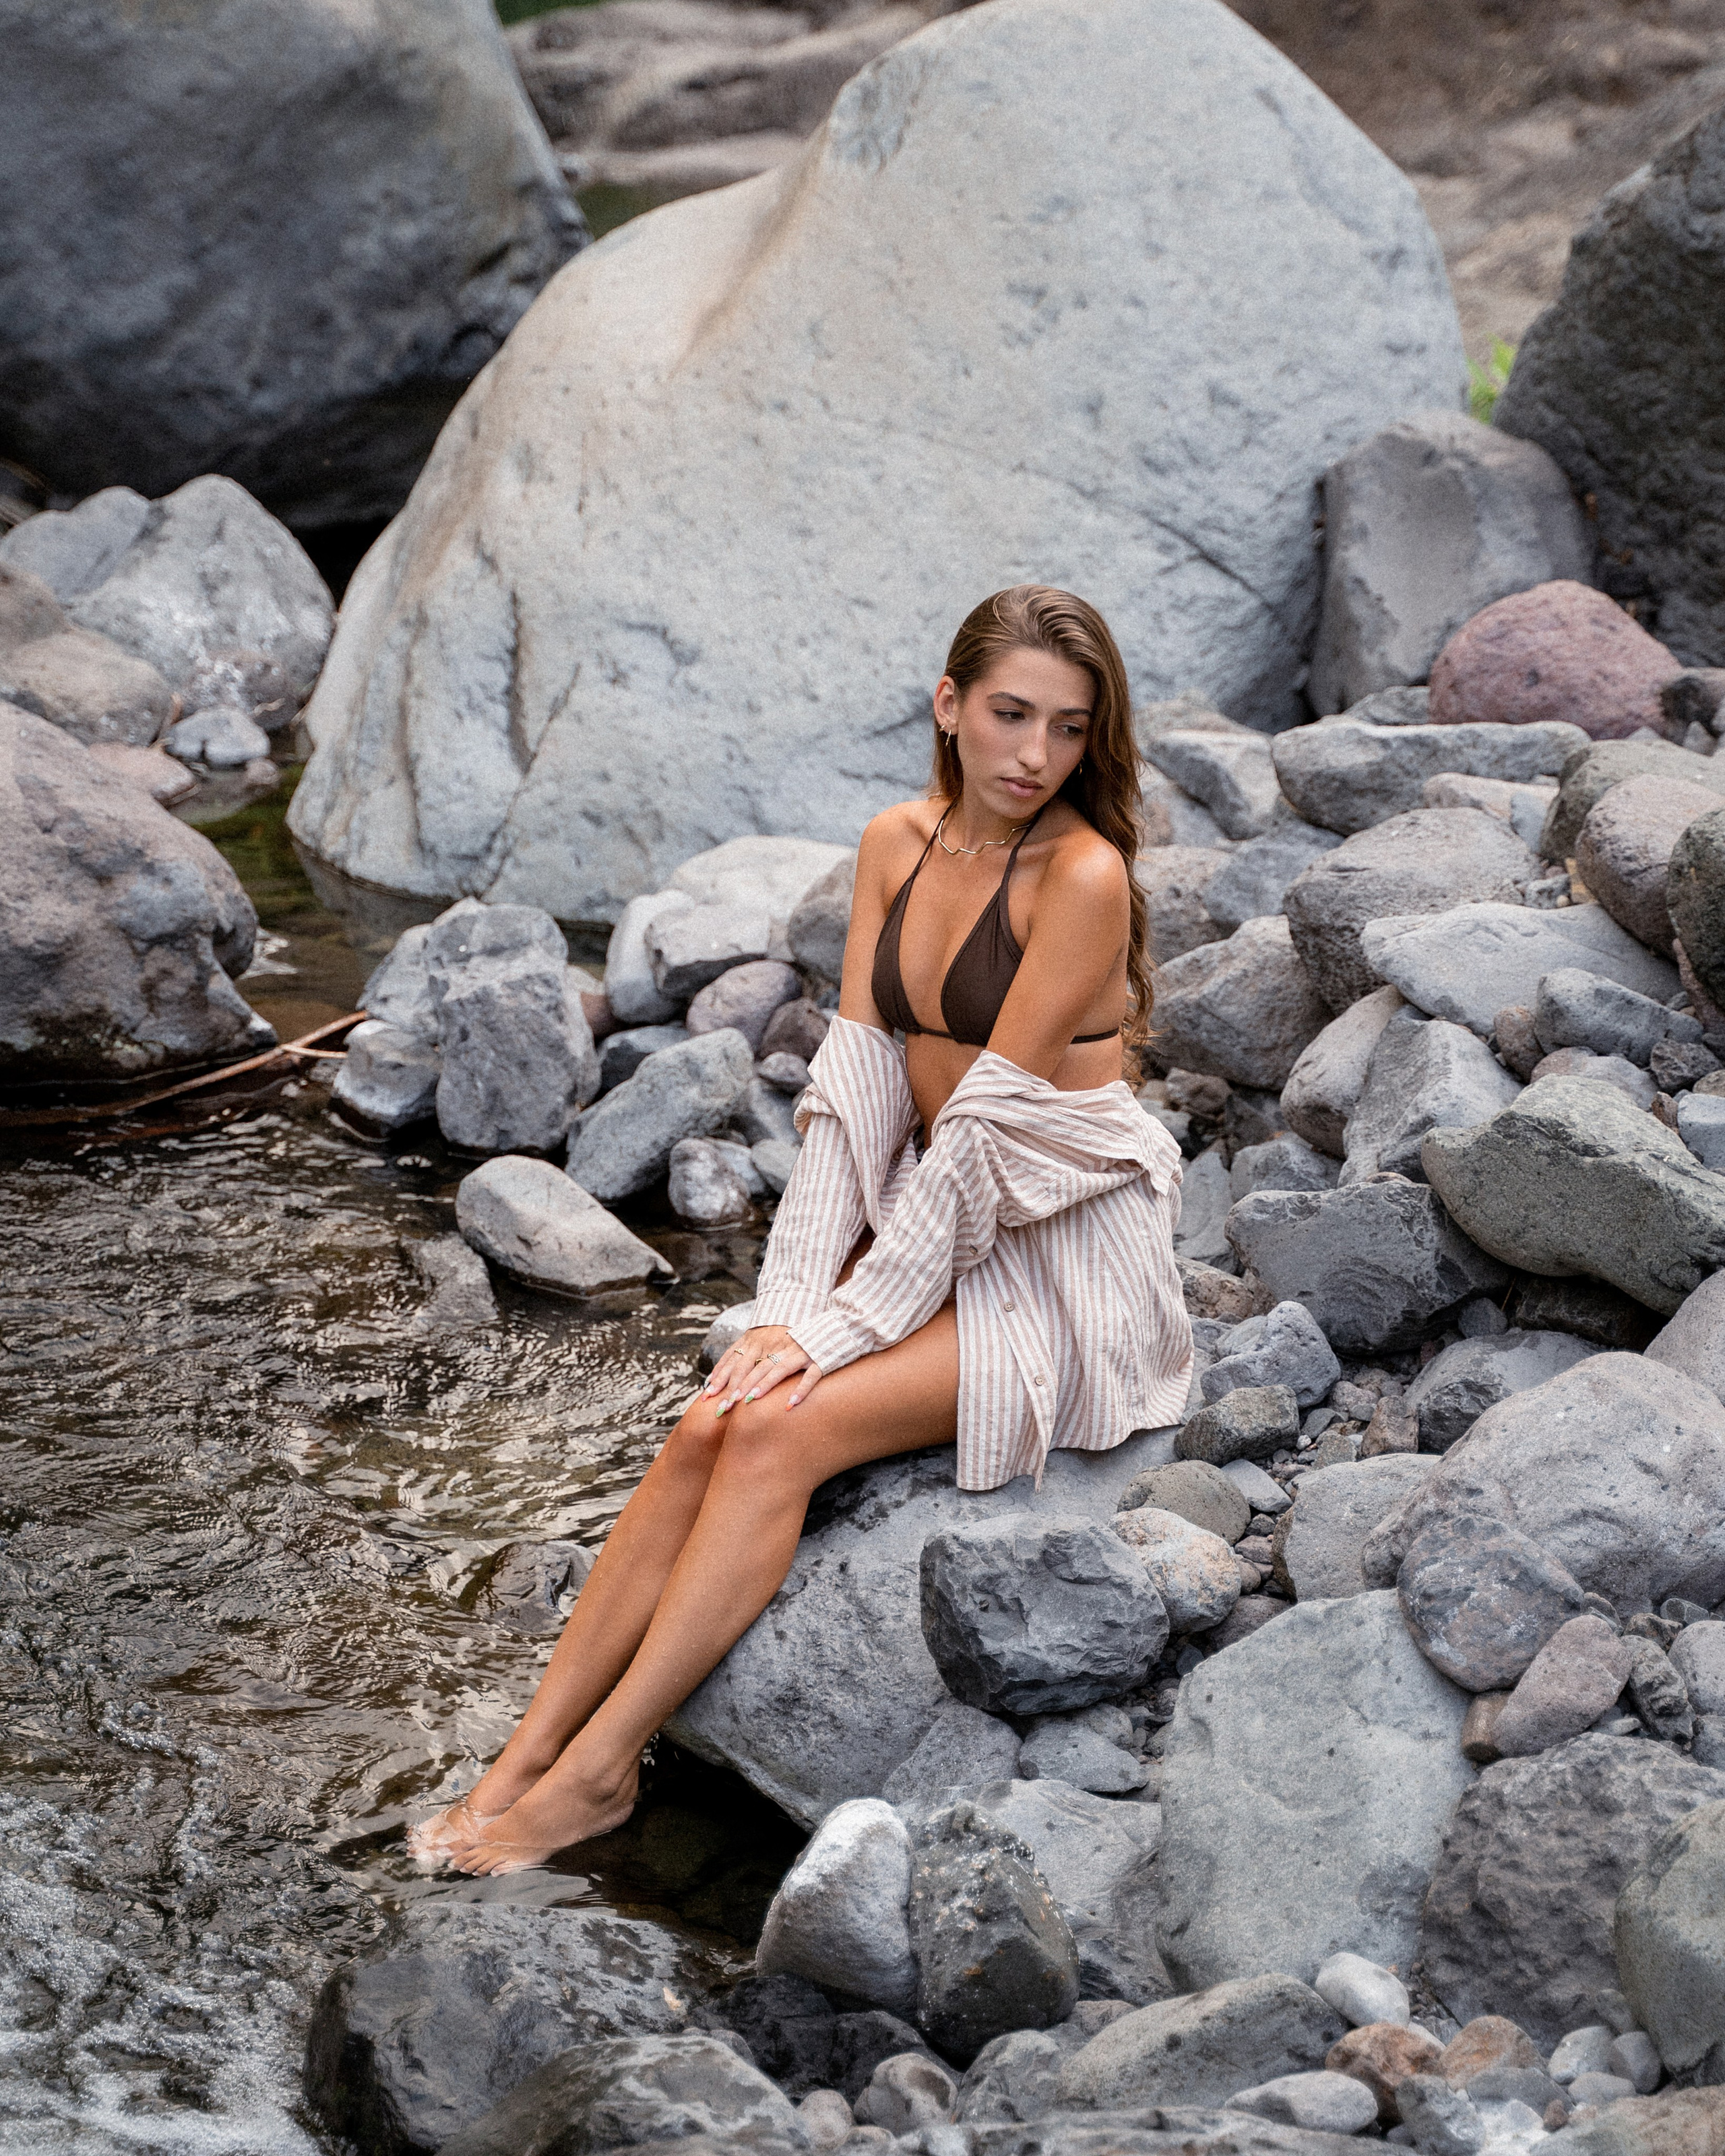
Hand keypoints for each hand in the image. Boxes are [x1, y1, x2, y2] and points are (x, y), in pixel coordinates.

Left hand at [701, 1324, 825, 1412]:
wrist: (840, 1325)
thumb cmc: (807, 1340)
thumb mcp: (781, 1345)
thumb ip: (763, 1358)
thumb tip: (742, 1377)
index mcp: (769, 1343)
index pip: (742, 1360)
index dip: (724, 1377)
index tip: (708, 1394)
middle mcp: (782, 1347)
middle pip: (756, 1367)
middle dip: (738, 1387)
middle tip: (724, 1405)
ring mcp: (801, 1353)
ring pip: (778, 1370)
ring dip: (763, 1386)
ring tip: (750, 1402)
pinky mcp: (820, 1360)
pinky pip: (810, 1376)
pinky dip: (800, 1390)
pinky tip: (790, 1404)